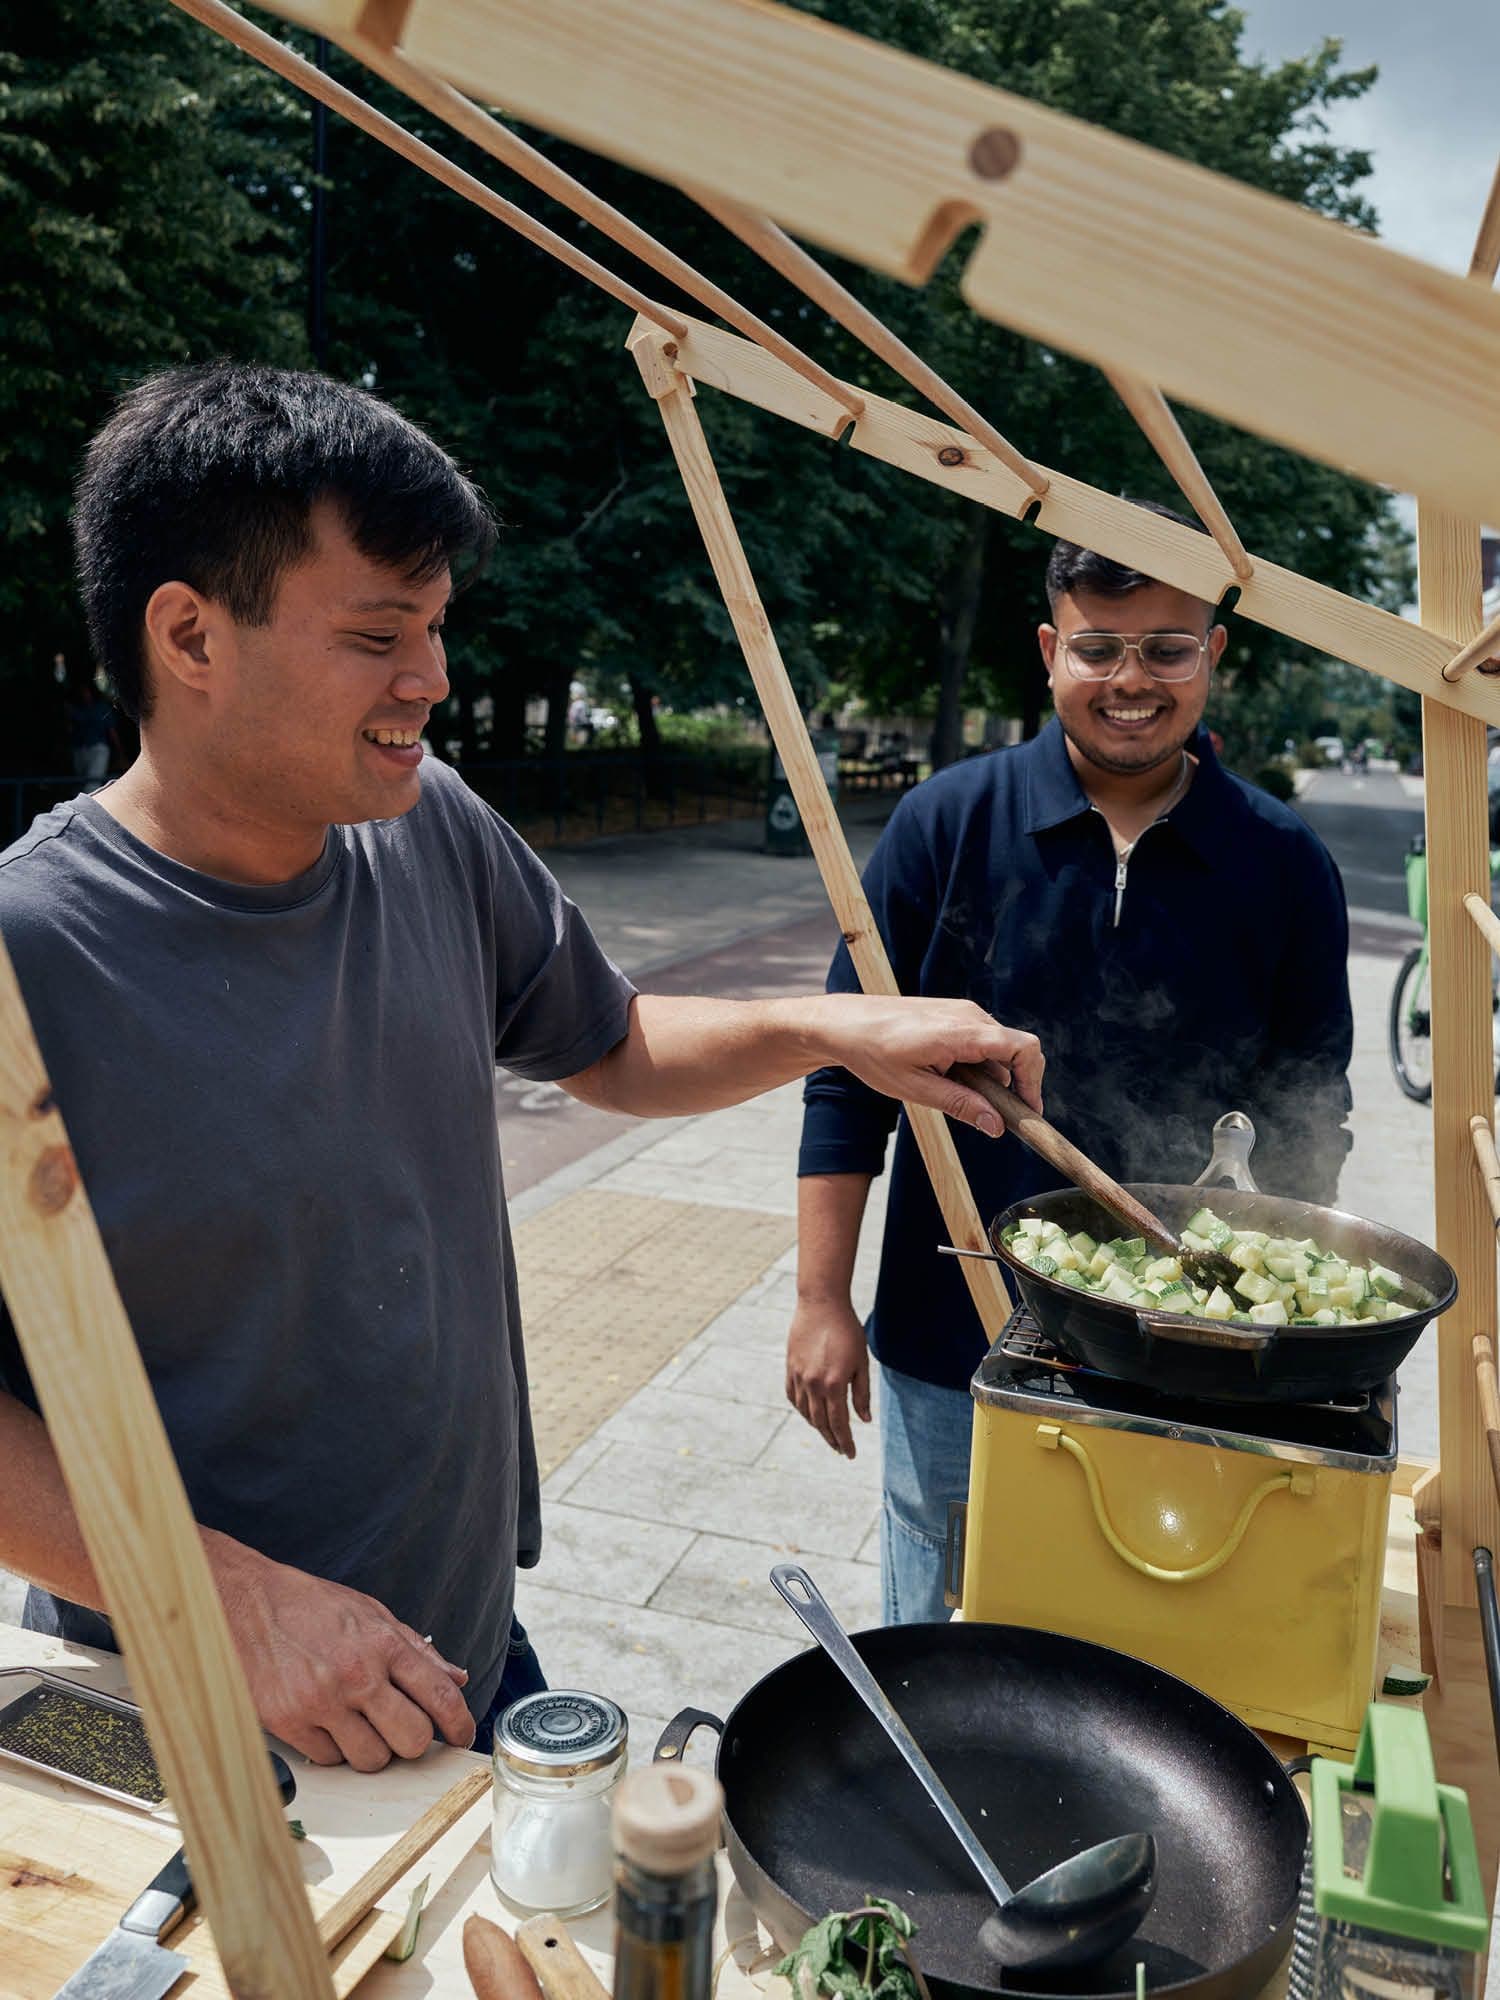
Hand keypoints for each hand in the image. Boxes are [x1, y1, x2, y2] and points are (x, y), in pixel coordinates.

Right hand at [204, 1531, 475, 1770]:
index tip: (461, 1737)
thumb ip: (416, 1649)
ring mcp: (321, 1701)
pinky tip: (323, 1722)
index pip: (440, 1696)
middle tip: (401, 1731)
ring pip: (371, 1759)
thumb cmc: (310, 1606)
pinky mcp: (288, 1722)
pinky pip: (328, 1759)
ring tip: (357, 1723)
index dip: (460, 1724)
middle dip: (413, 1742)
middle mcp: (357, 1674)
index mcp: (383, 1644)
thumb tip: (457, 1677)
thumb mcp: (370, 1613)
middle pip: (412, 1739)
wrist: (246, 1603)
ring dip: (371, 1749)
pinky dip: (332, 1749)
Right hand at [787, 1295, 870, 1458]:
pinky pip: (793, 1397)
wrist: (821, 1304)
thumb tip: (864, 1420)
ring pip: (805, 1412)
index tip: (850, 1454)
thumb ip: (861, 1392)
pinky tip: (809, 1413)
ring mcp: (798, 1376)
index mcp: (834, 1384)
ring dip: (817, 1427)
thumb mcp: (862, 1362)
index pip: (839, 1424)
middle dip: (832, 1439)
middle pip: (820, 1422)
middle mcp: (813, 1384)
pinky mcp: (790, 1367)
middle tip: (840, 1450)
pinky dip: (801, 1410)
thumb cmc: (847, 1331)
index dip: (845, 1442)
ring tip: (827, 1434)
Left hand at [809, 995, 1042, 1136]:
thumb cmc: (872, 1053)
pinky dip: (977, 1063)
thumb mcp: (916, 1089)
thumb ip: (960, 1105)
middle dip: (1012, 1084)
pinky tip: (949, 1077)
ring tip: (956, 1093)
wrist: (843, 1023)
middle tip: (992, 1114)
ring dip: (991, 1075)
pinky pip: (981, 1039)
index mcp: (962, 1031)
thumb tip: (996, 1126)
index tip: (1027, 1110)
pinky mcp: (953, 1013)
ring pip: (997, 1047)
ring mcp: (961, 1011)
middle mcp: (968, 1015)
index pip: (1023, 1048)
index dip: (1033, 1081)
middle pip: (1014, 1050)